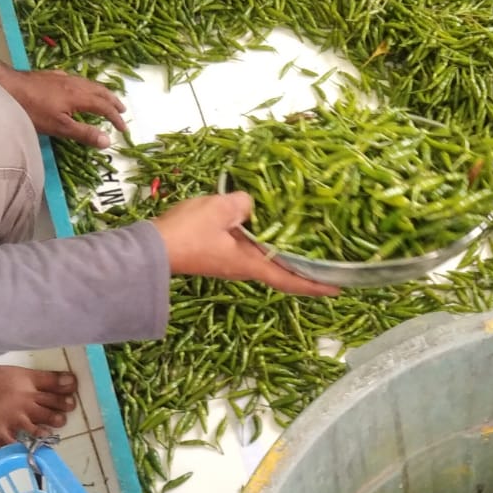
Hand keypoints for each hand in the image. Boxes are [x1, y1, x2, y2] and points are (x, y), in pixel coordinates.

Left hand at [0, 68, 128, 148]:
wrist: (6, 86)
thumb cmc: (32, 109)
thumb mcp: (59, 127)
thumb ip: (84, 133)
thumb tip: (107, 141)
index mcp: (79, 96)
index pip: (104, 107)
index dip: (116, 118)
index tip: (123, 129)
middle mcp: (74, 83)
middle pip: (100, 90)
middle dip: (112, 101)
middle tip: (122, 110)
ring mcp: (62, 77)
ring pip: (88, 83)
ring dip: (101, 92)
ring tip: (106, 98)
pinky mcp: (50, 76)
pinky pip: (75, 79)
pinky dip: (85, 86)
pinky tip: (78, 88)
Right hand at [156, 193, 339, 296]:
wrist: (152, 248)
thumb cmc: (187, 233)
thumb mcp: (220, 209)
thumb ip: (244, 204)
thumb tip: (251, 204)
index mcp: (251, 264)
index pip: (291, 279)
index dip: (317, 285)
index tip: (340, 288)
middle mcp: (245, 268)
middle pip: (282, 271)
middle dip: (307, 269)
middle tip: (330, 262)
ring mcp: (231, 262)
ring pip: (266, 259)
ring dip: (286, 254)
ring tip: (306, 242)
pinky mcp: (219, 253)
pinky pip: (250, 248)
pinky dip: (266, 242)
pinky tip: (269, 227)